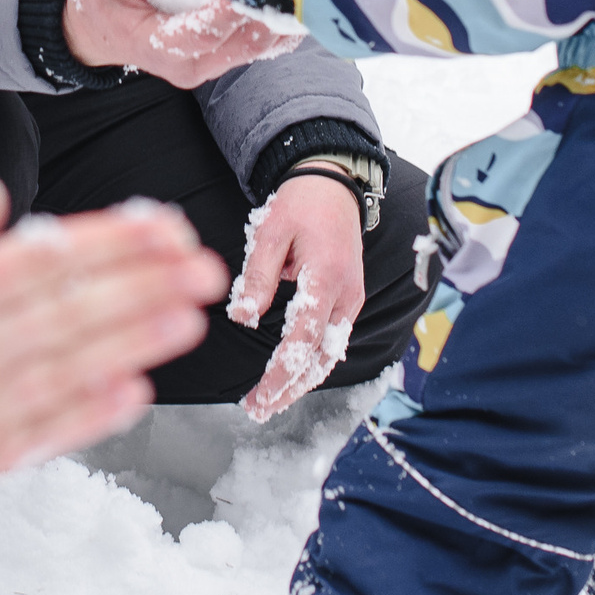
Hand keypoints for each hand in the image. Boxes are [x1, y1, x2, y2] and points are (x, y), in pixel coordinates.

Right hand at [0, 175, 227, 522]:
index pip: (43, 260)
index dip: (109, 241)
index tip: (161, 225)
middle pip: (70, 310)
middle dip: (143, 284)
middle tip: (204, 265)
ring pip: (69, 369)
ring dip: (134, 342)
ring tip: (188, 319)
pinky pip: (38, 436)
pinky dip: (88, 417)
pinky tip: (130, 396)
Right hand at [64, 0, 303, 89]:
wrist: (108, 30)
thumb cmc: (107, 0)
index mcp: (157, 48)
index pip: (198, 36)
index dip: (223, 15)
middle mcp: (190, 65)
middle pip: (239, 46)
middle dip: (266, 16)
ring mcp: (212, 63)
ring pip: (257, 48)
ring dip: (279, 20)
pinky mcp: (226, 55)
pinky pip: (261, 46)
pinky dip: (280, 25)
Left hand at [225, 168, 366, 422]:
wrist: (333, 185)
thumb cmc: (300, 204)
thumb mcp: (269, 232)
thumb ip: (256, 277)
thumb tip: (243, 318)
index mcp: (325, 277)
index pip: (303, 339)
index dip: (281, 373)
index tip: (260, 396)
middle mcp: (346, 295)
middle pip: (321, 357)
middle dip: (290, 388)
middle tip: (259, 408)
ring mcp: (351, 298)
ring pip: (329, 354)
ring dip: (302, 381)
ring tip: (270, 401)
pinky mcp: (348, 299)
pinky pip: (332, 340)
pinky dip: (312, 363)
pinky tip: (291, 377)